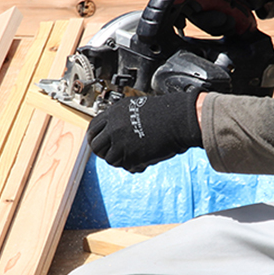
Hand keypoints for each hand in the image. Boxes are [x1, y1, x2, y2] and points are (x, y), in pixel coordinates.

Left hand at [87, 91, 201, 173]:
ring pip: (109, 158)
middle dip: (103, 152)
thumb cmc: (165, 113)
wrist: (180, 120)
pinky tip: (143, 161)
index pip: (93, 128)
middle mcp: (114, 127)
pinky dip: (132, 166)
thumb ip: (121, 120)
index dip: (96, 138)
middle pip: (96, 145)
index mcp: (114, 112)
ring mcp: (120, 142)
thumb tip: (114, 133)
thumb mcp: (137, 108)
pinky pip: (124, 166)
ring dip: (120, 160)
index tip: (101, 143)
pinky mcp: (130, 155)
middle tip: (114, 154)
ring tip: (134, 156)